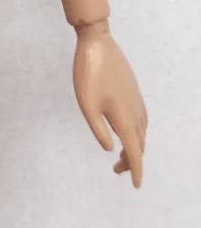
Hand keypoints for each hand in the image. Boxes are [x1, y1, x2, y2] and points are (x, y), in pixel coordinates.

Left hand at [73, 20, 147, 186]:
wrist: (97, 43)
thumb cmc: (88, 73)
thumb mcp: (87, 105)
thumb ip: (99, 130)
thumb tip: (111, 149)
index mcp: (124, 118)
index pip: (134, 152)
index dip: (134, 170)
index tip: (135, 184)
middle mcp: (135, 111)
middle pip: (139, 144)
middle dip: (131, 160)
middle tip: (117, 170)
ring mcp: (136, 99)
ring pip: (141, 131)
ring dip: (135, 145)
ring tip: (122, 153)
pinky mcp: (133, 90)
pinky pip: (141, 117)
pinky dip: (137, 130)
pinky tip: (129, 128)